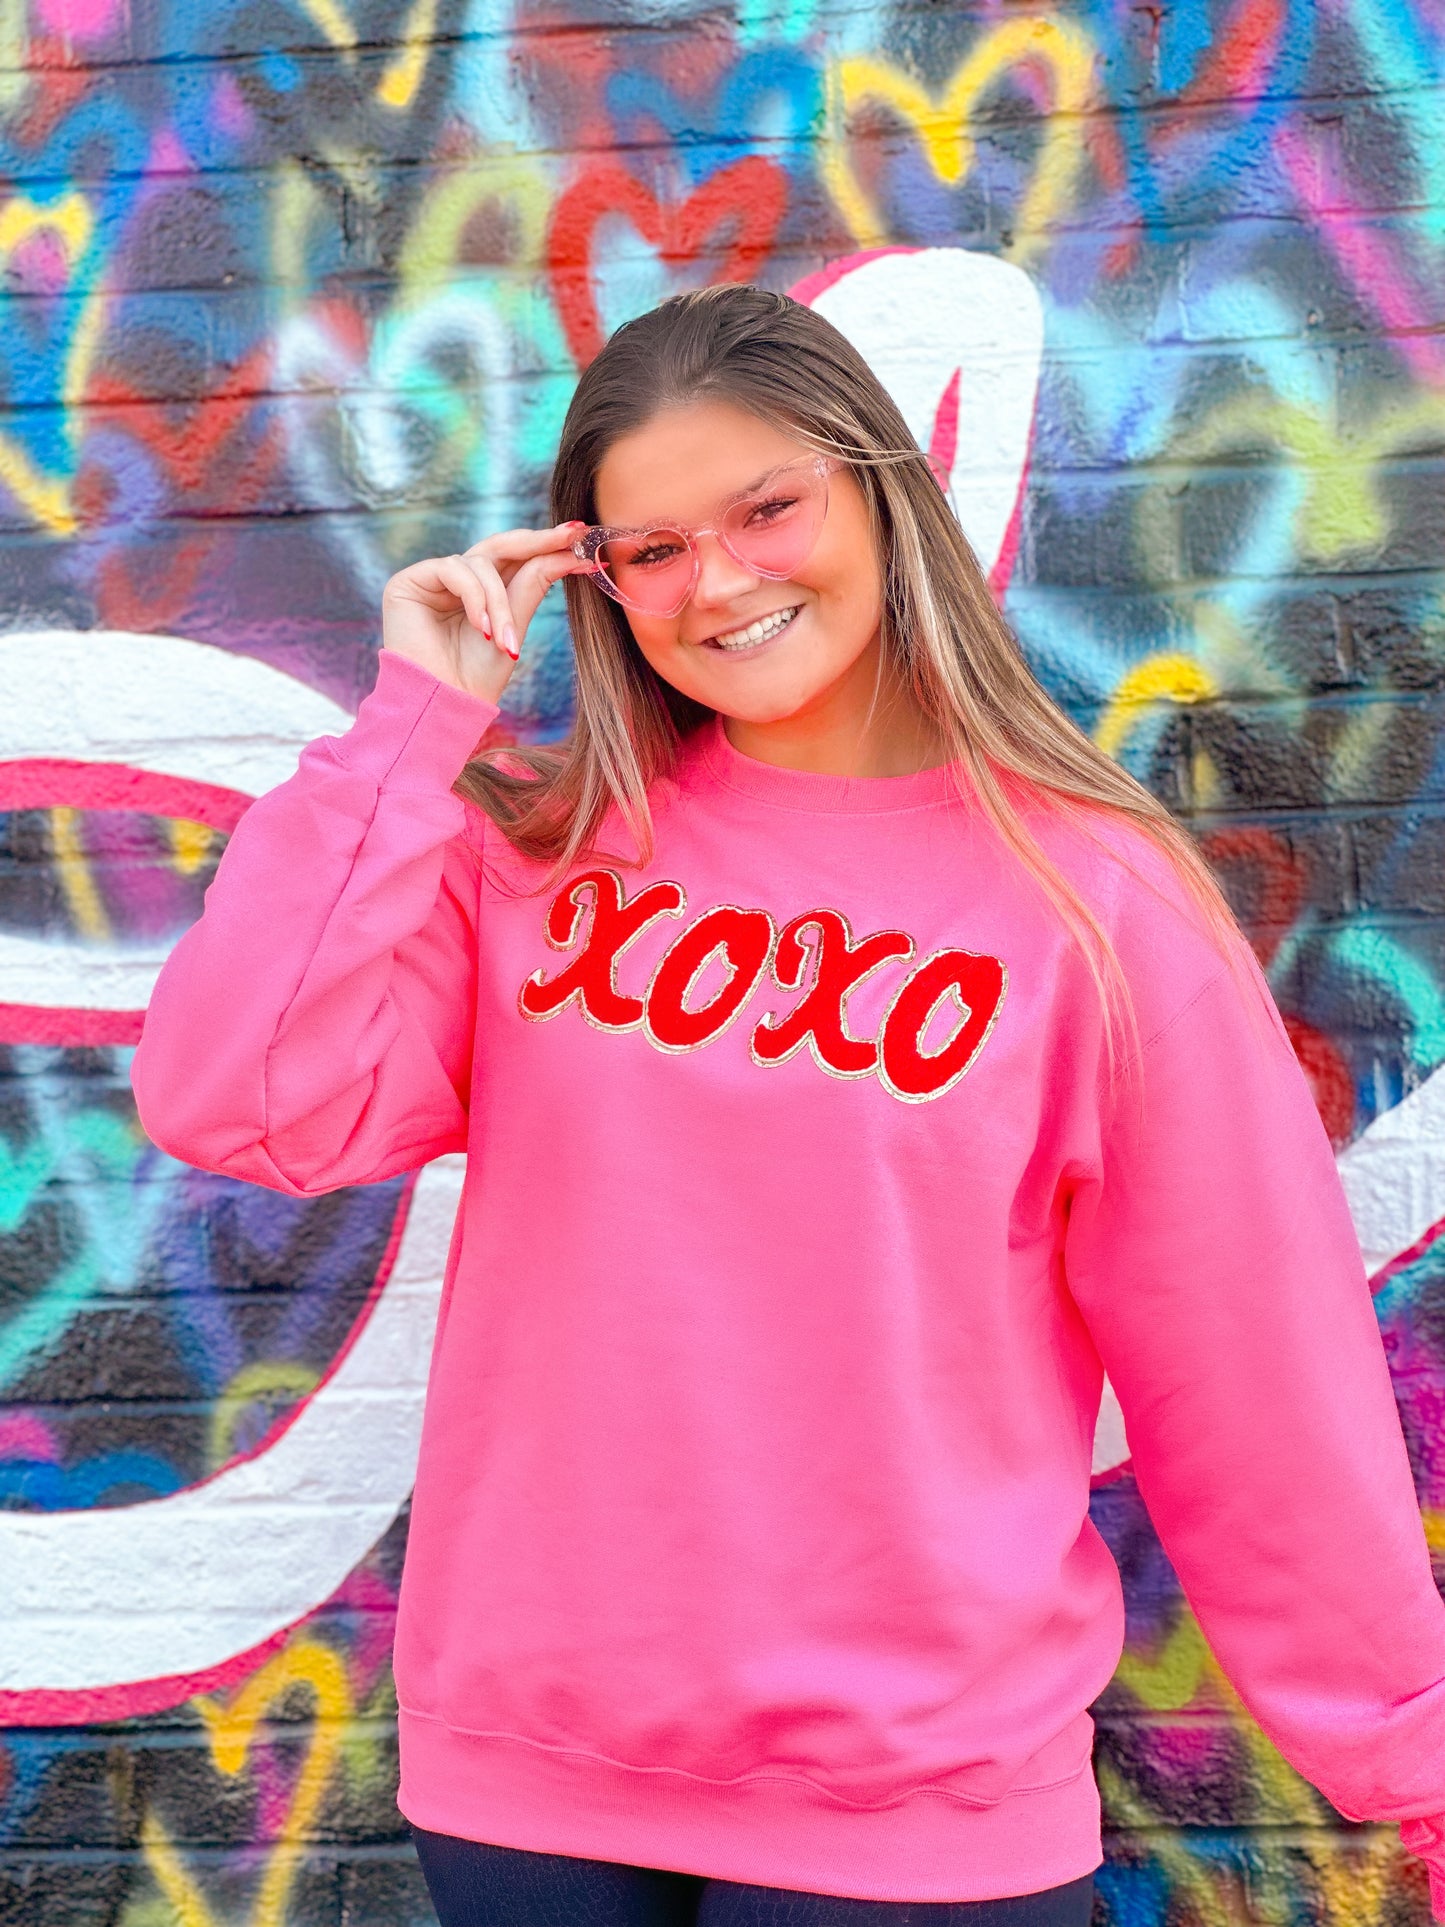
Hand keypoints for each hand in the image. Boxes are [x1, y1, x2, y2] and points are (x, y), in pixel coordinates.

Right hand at [380, 521, 590, 704]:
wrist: (443, 706)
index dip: (547, 546)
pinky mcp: (409, 581)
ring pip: (482, 564)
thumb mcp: (515, 626)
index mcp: (482, 592)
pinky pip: (454, 570)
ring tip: (505, 640)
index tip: (583, 538)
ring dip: (499, 603)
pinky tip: (480, 629)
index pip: (516, 558)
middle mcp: (457, 580)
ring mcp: (433, 579)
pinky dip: (474, 598)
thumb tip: (570, 551)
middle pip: (500, 546)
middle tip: (570, 537)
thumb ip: (534, 584)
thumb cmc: (477, 678)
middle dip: (537, 542)